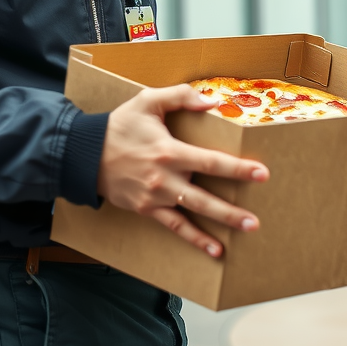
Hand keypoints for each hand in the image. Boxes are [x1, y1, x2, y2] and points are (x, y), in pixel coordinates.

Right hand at [98, 84, 268, 257]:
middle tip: (256, 220)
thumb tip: (212, 101)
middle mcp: (165, 178)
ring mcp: (156, 197)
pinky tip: (214, 249)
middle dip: (232, 210)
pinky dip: (195, 239)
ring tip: (245, 230)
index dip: (237, 169)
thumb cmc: (119, 125)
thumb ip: (181, 96)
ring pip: (193, 214)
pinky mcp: (146, 209)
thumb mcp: (147, 101)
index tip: (261, 174)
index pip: (211, 162)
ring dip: (220, 225)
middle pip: (205, 197)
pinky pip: (174, 226)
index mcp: (169, 151)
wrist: (85, 153)